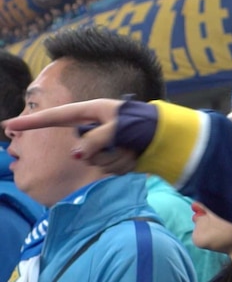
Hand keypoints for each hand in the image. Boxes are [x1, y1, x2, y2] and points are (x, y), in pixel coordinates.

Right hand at [3, 99, 135, 173]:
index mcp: (91, 112)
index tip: (9, 125)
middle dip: (103, 151)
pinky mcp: (111, 159)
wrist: (166, 136)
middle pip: (80, 149)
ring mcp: (102, 146)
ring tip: (132, 149)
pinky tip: (134, 157)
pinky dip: (123, 165)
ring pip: (95, 162)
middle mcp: (93, 129)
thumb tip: (77, 155)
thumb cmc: (143, 124)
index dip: (32, 123)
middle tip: (125, 143)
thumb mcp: (119, 127)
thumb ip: (96, 140)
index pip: (55, 117)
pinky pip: (108, 169)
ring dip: (117, 158)